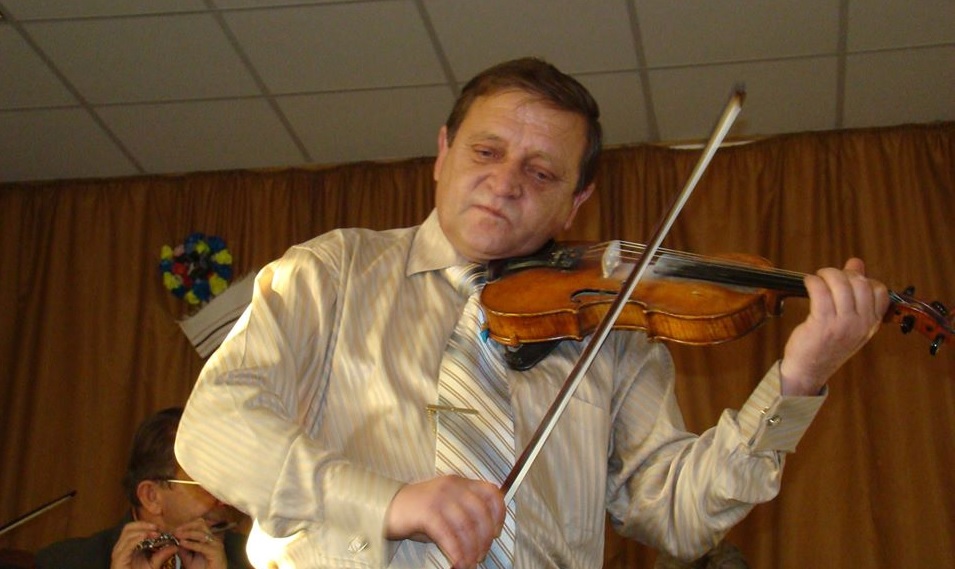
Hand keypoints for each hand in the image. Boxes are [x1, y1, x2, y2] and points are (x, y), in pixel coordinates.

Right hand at [110, 522, 175, 568]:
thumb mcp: (154, 564)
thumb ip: (162, 555)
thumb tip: (175, 546)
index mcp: (127, 546)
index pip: (133, 528)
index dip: (147, 525)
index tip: (160, 527)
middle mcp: (121, 547)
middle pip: (129, 527)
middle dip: (144, 525)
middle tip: (157, 528)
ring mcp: (118, 553)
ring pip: (127, 533)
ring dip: (142, 530)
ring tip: (155, 533)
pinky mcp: (118, 559)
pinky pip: (127, 545)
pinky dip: (137, 538)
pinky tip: (146, 537)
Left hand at [172, 519, 228, 568]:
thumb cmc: (203, 568)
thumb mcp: (189, 558)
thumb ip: (183, 549)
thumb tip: (174, 540)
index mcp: (209, 538)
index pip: (199, 524)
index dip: (186, 525)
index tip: (174, 529)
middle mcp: (214, 538)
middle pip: (201, 524)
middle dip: (187, 526)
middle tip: (175, 531)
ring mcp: (216, 544)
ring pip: (201, 532)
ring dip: (187, 533)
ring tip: (177, 535)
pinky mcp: (216, 552)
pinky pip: (201, 546)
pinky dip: (191, 543)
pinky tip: (182, 543)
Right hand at [385, 475, 505, 567]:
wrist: (386, 508)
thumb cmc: (418, 512)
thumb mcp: (445, 506)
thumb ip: (465, 513)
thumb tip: (484, 538)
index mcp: (460, 483)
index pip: (491, 492)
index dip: (499, 514)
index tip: (496, 532)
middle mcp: (452, 486)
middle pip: (481, 513)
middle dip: (484, 539)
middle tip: (481, 555)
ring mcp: (439, 498)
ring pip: (466, 527)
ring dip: (471, 550)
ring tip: (470, 563)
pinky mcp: (427, 512)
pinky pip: (449, 536)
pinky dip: (457, 553)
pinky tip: (458, 563)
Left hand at [781, 258, 889, 394]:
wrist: (808, 370)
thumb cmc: (826, 343)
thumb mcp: (848, 320)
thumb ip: (854, 291)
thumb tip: (856, 262)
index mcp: (871, 323)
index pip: (879, 290)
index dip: (863, 278)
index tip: (847, 280)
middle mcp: (861, 324)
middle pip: (860, 283)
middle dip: (843, 273)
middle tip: (829, 276)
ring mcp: (843, 325)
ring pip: (841, 284)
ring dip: (827, 274)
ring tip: (818, 278)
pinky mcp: (822, 324)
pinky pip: (820, 292)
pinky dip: (813, 281)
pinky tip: (809, 282)